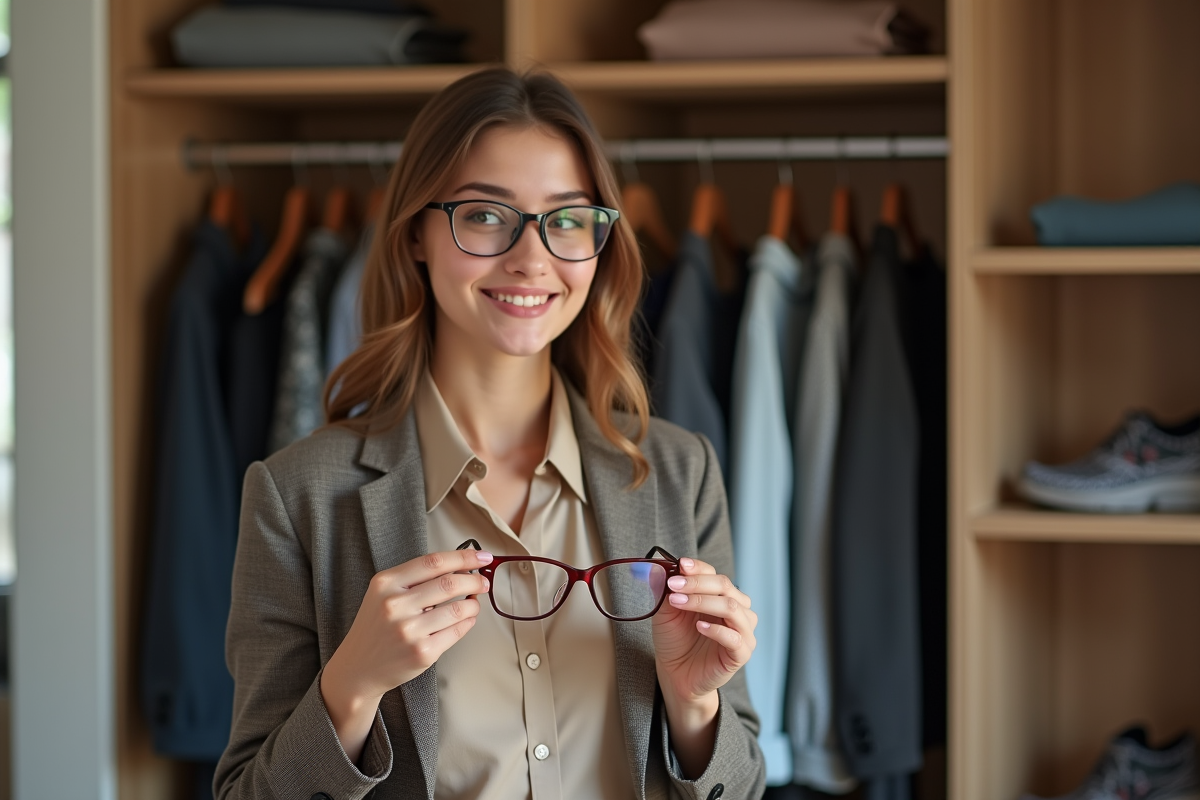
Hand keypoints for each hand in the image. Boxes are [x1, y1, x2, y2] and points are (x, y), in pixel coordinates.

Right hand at [321, 548, 491, 761]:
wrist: (358, 667)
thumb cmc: (376, 627)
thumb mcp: (383, 593)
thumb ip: (415, 579)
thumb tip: (460, 567)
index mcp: (386, 583)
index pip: (433, 562)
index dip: (463, 556)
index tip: (482, 556)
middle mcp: (395, 605)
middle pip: (449, 583)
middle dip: (474, 579)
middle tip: (483, 581)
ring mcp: (409, 630)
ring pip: (458, 608)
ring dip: (473, 604)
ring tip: (473, 603)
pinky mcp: (422, 652)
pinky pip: (457, 631)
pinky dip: (468, 622)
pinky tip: (466, 619)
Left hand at [652, 557, 756, 705]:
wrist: (676, 673)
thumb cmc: (676, 640)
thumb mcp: (667, 611)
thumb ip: (668, 591)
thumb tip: (662, 569)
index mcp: (722, 596)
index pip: (715, 574)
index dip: (698, 568)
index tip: (680, 565)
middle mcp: (737, 610)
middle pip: (725, 586)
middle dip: (697, 583)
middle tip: (673, 585)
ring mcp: (742, 631)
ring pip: (732, 608)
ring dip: (703, 601)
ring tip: (679, 603)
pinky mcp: (741, 653)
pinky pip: (735, 638)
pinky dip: (717, 629)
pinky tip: (699, 626)